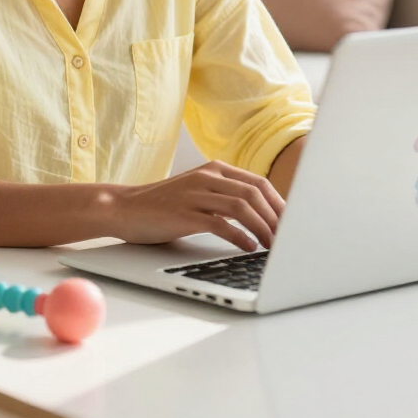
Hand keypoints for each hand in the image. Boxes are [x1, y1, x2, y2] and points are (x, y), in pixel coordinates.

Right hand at [109, 161, 284, 251]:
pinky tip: (248, 247)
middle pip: (255, 193)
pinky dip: (240, 236)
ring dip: (263, 228)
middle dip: (277, 217)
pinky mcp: (185, 214)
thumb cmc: (164, 205)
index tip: (293, 224)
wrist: (124, 207)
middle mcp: (207, 177)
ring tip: (272, 246)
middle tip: (288, 239)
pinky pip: (221, 224)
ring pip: (242, 206)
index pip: (259, 183)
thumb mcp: (198, 192)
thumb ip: (225, 196)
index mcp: (214, 169)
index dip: (280, 204)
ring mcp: (196, 194)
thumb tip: (263, 215)